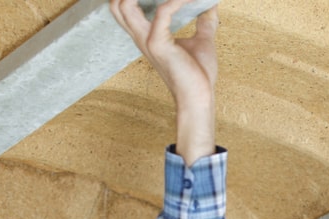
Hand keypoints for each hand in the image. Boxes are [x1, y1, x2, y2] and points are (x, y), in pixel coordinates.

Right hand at [110, 0, 219, 163]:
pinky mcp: (158, 45)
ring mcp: (147, 41)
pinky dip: (176, 1)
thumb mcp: (202, 41)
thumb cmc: (198, 75)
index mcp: (146, 36)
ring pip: (125, 5)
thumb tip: (212, 5)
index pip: (124, 8)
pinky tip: (189, 0)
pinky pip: (163, 12)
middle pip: (116, 5)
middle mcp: (141, 37)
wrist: (200, 98)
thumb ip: (205, 21)